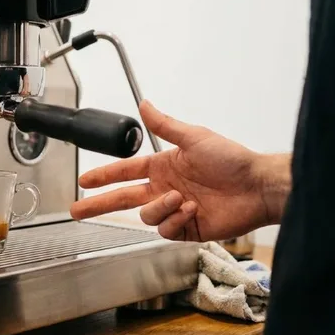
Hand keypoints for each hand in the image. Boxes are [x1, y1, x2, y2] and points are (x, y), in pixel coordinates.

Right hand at [70, 101, 288, 241]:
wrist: (257, 187)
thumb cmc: (232, 160)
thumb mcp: (195, 137)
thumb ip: (165, 125)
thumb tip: (144, 105)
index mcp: (163, 168)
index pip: (125, 173)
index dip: (103, 176)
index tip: (84, 180)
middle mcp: (165, 189)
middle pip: (122, 200)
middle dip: (98, 204)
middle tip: (77, 210)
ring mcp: (175, 210)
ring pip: (147, 215)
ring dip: (161, 207)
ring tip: (182, 199)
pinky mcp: (187, 229)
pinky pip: (166, 229)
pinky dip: (176, 219)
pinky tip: (192, 210)